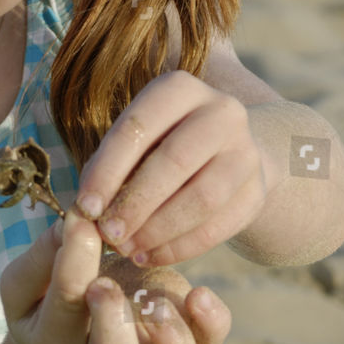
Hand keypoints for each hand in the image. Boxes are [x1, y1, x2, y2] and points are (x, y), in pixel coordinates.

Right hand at [0, 207, 230, 343]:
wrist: (75, 327)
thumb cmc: (43, 297)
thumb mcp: (26, 279)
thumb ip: (46, 253)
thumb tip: (80, 218)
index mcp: (57, 342)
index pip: (67, 303)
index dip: (74, 260)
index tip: (79, 221)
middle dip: (111, 321)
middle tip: (103, 285)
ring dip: (172, 336)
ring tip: (158, 302)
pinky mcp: (183, 331)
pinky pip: (209, 341)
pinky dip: (211, 322)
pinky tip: (198, 294)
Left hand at [74, 70, 269, 266]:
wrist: (226, 155)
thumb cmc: (161, 146)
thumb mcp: (135, 141)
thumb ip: (109, 167)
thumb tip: (87, 209)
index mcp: (180, 89)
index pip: (139, 127)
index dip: (108, 170)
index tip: (86, 207)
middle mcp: (222, 111)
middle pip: (174, 160)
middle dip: (135, 203)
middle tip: (109, 234)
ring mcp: (246, 151)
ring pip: (202, 198)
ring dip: (159, 230)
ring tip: (129, 249)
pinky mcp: (257, 190)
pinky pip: (219, 226)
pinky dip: (181, 247)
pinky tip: (152, 255)